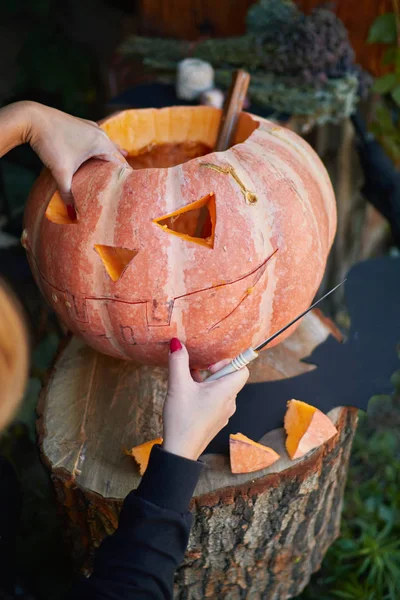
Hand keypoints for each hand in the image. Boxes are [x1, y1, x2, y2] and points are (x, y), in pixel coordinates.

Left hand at [25, 102, 126, 205]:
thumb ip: (68, 193)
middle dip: (118, 166)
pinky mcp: (80, 124)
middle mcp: (99, 132)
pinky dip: (98, 148)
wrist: (32, 119)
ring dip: (109, 156)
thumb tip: (71, 214)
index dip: (124, 174)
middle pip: (114, 152)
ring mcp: (90, 126)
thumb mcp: (61, 172)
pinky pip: (95, 139)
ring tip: (114, 169)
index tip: (129, 186)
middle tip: (123, 182)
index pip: (119, 161)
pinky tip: (97, 154)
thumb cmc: (50, 144)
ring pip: (105, 144)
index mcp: (101, 142)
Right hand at [163, 339, 248, 460]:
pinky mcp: (215, 421)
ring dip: (206, 383)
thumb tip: (177, 343)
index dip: (229, 362)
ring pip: (221, 390)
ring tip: (189, 383)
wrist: (180, 452)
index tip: (211, 366)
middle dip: (213, 371)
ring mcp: (224, 413)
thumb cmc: (182, 419)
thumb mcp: (178, 386)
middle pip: (230, 378)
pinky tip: (187, 395)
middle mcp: (230, 402)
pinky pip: (215, 401)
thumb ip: (178, 361)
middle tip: (196, 373)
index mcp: (226, 392)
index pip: (243, 369)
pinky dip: (204, 394)